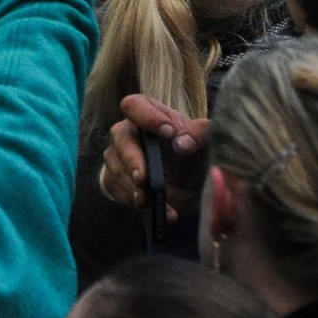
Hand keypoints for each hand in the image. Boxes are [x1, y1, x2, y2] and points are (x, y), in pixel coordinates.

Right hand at [98, 94, 209, 222]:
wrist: (188, 185)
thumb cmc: (193, 153)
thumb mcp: (204, 141)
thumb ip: (199, 134)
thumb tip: (182, 143)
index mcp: (147, 112)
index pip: (134, 105)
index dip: (147, 117)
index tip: (169, 133)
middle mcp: (127, 132)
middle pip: (120, 139)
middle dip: (133, 161)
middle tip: (144, 178)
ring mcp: (117, 157)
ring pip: (117, 169)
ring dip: (135, 188)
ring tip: (154, 202)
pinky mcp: (114, 180)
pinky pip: (117, 191)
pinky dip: (137, 203)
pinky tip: (158, 211)